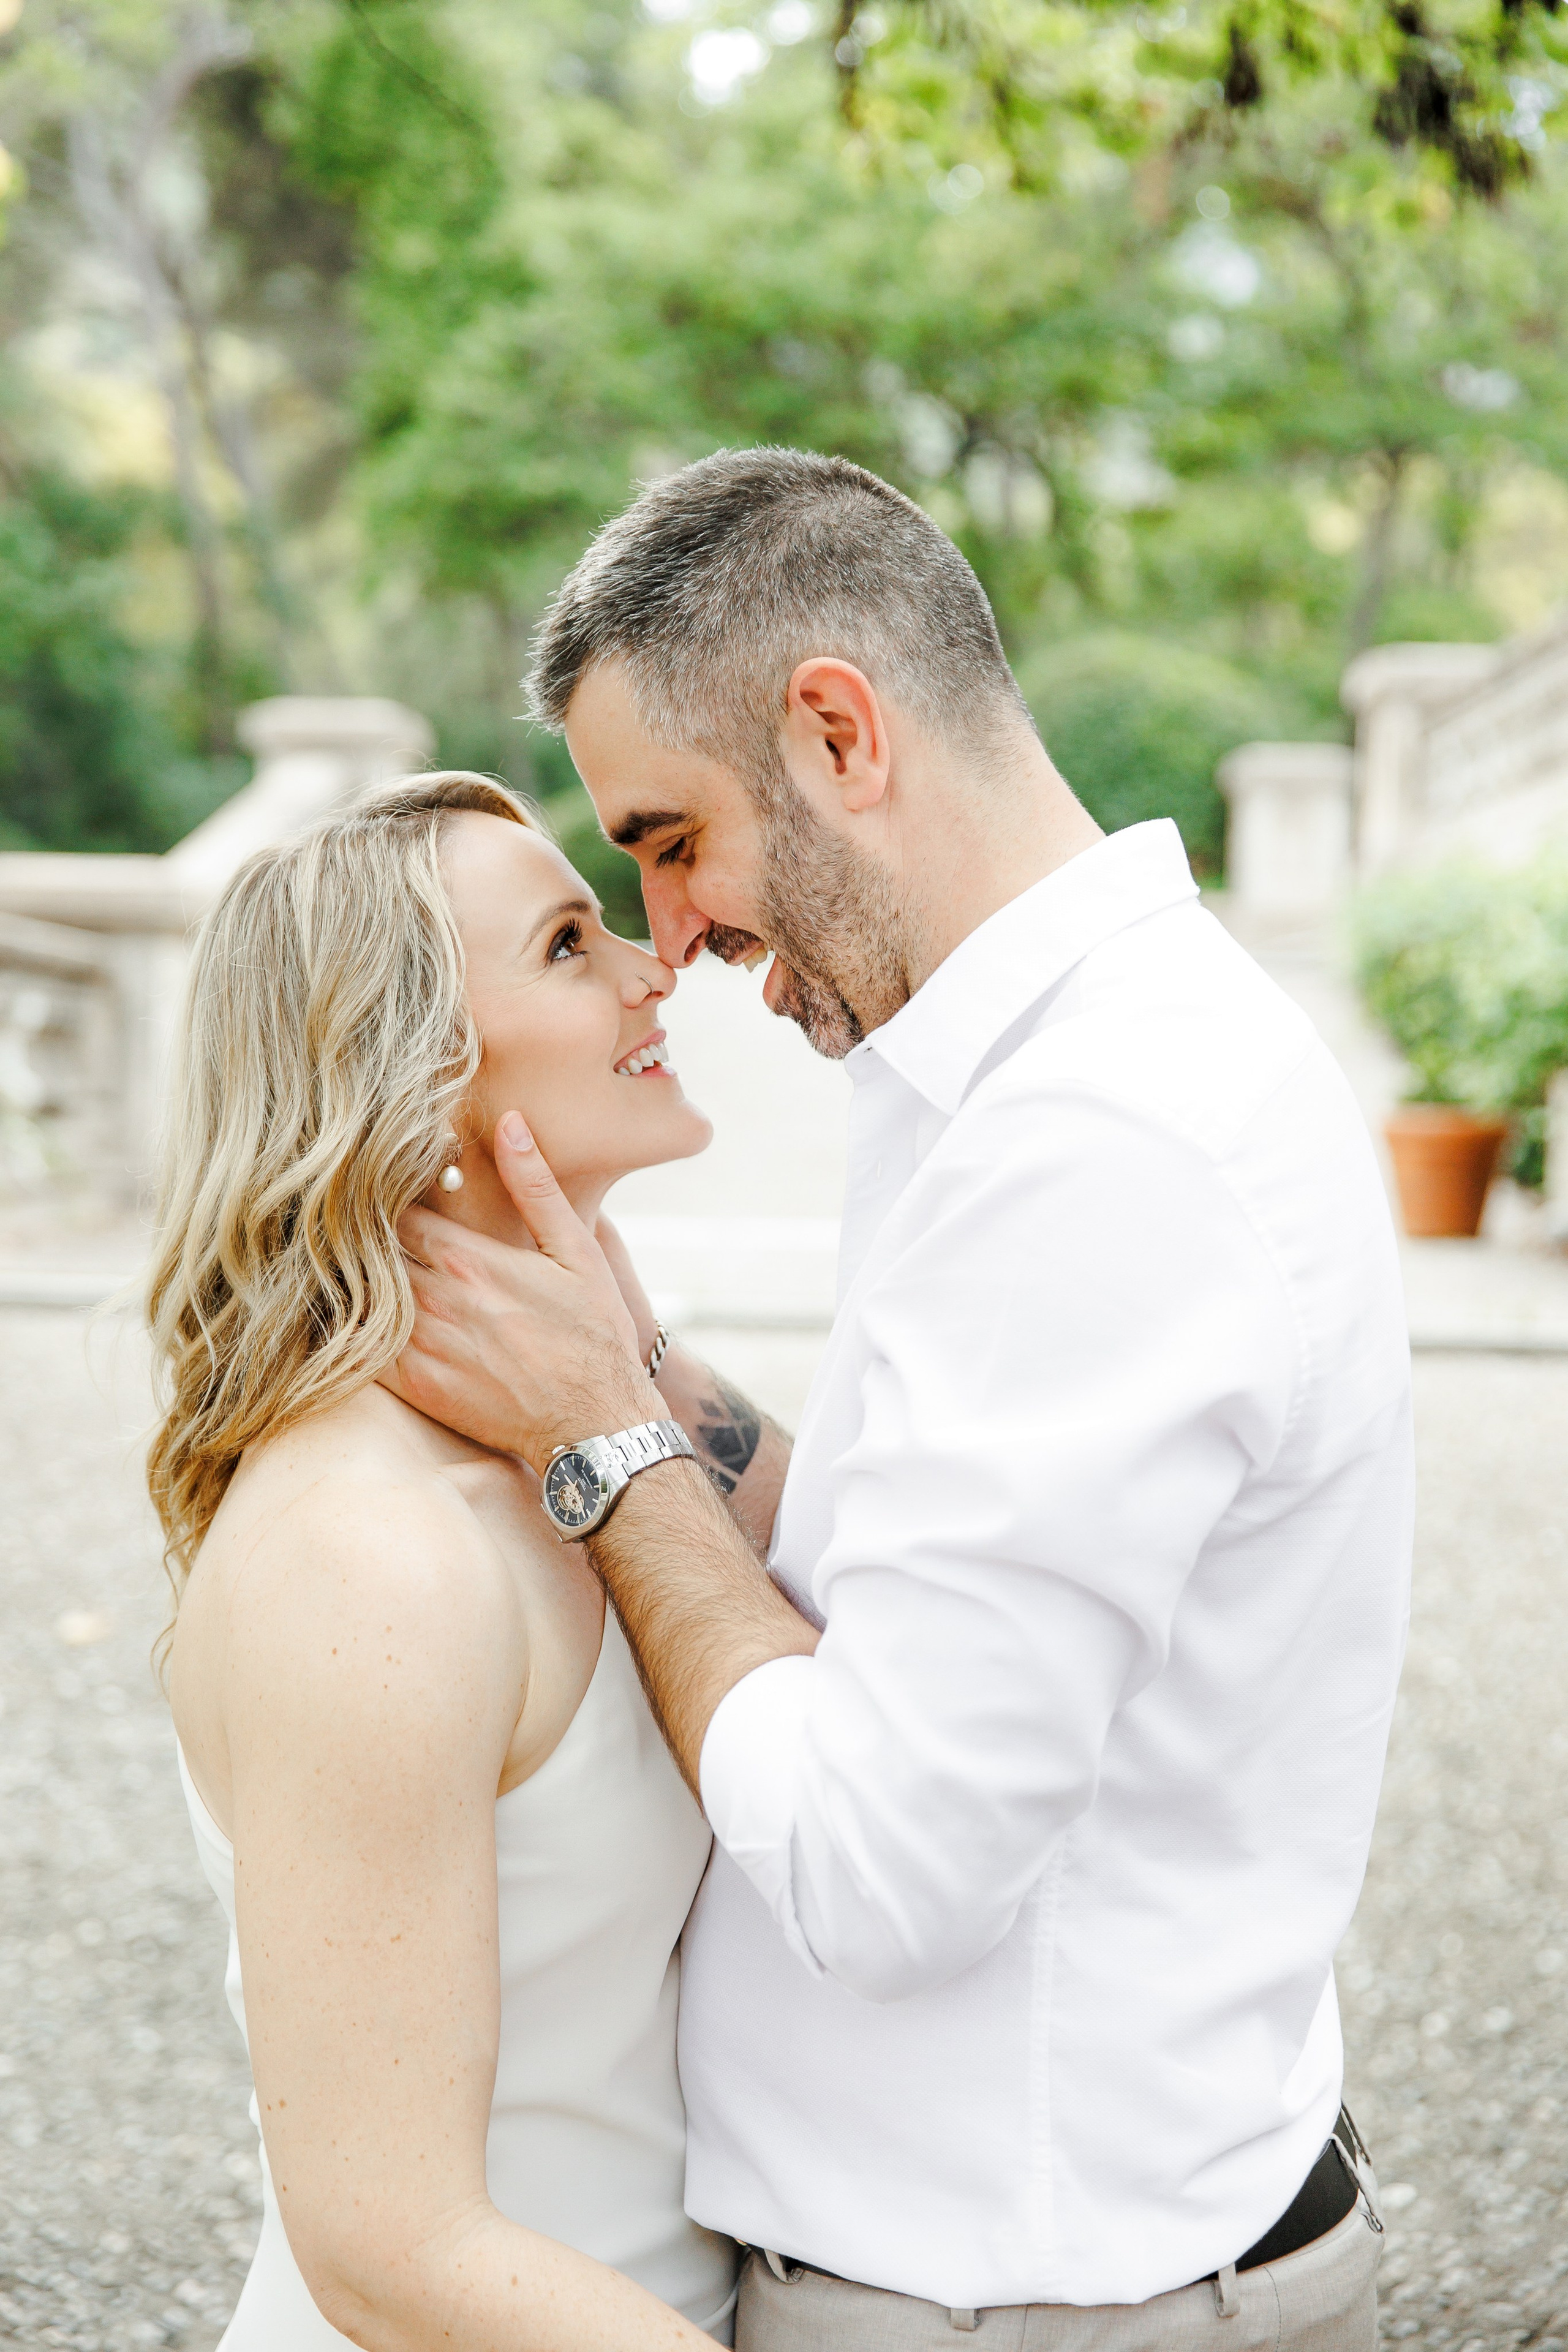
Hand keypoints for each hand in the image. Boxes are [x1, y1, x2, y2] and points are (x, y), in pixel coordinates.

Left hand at [386, 1114, 656, 1469]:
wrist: (595, 1422)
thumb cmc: (593, 1333)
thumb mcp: (577, 1251)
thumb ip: (535, 1187)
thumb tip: (511, 1123)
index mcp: (469, 1259)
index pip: (395, 1213)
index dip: (385, 1202)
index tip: (382, 1195)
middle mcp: (437, 1300)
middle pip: (372, 1252)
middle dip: (365, 1239)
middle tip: (353, 1228)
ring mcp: (422, 1346)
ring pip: (362, 1297)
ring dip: (359, 1281)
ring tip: (351, 1267)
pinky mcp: (416, 1388)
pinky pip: (362, 1349)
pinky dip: (354, 1329)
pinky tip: (358, 1318)